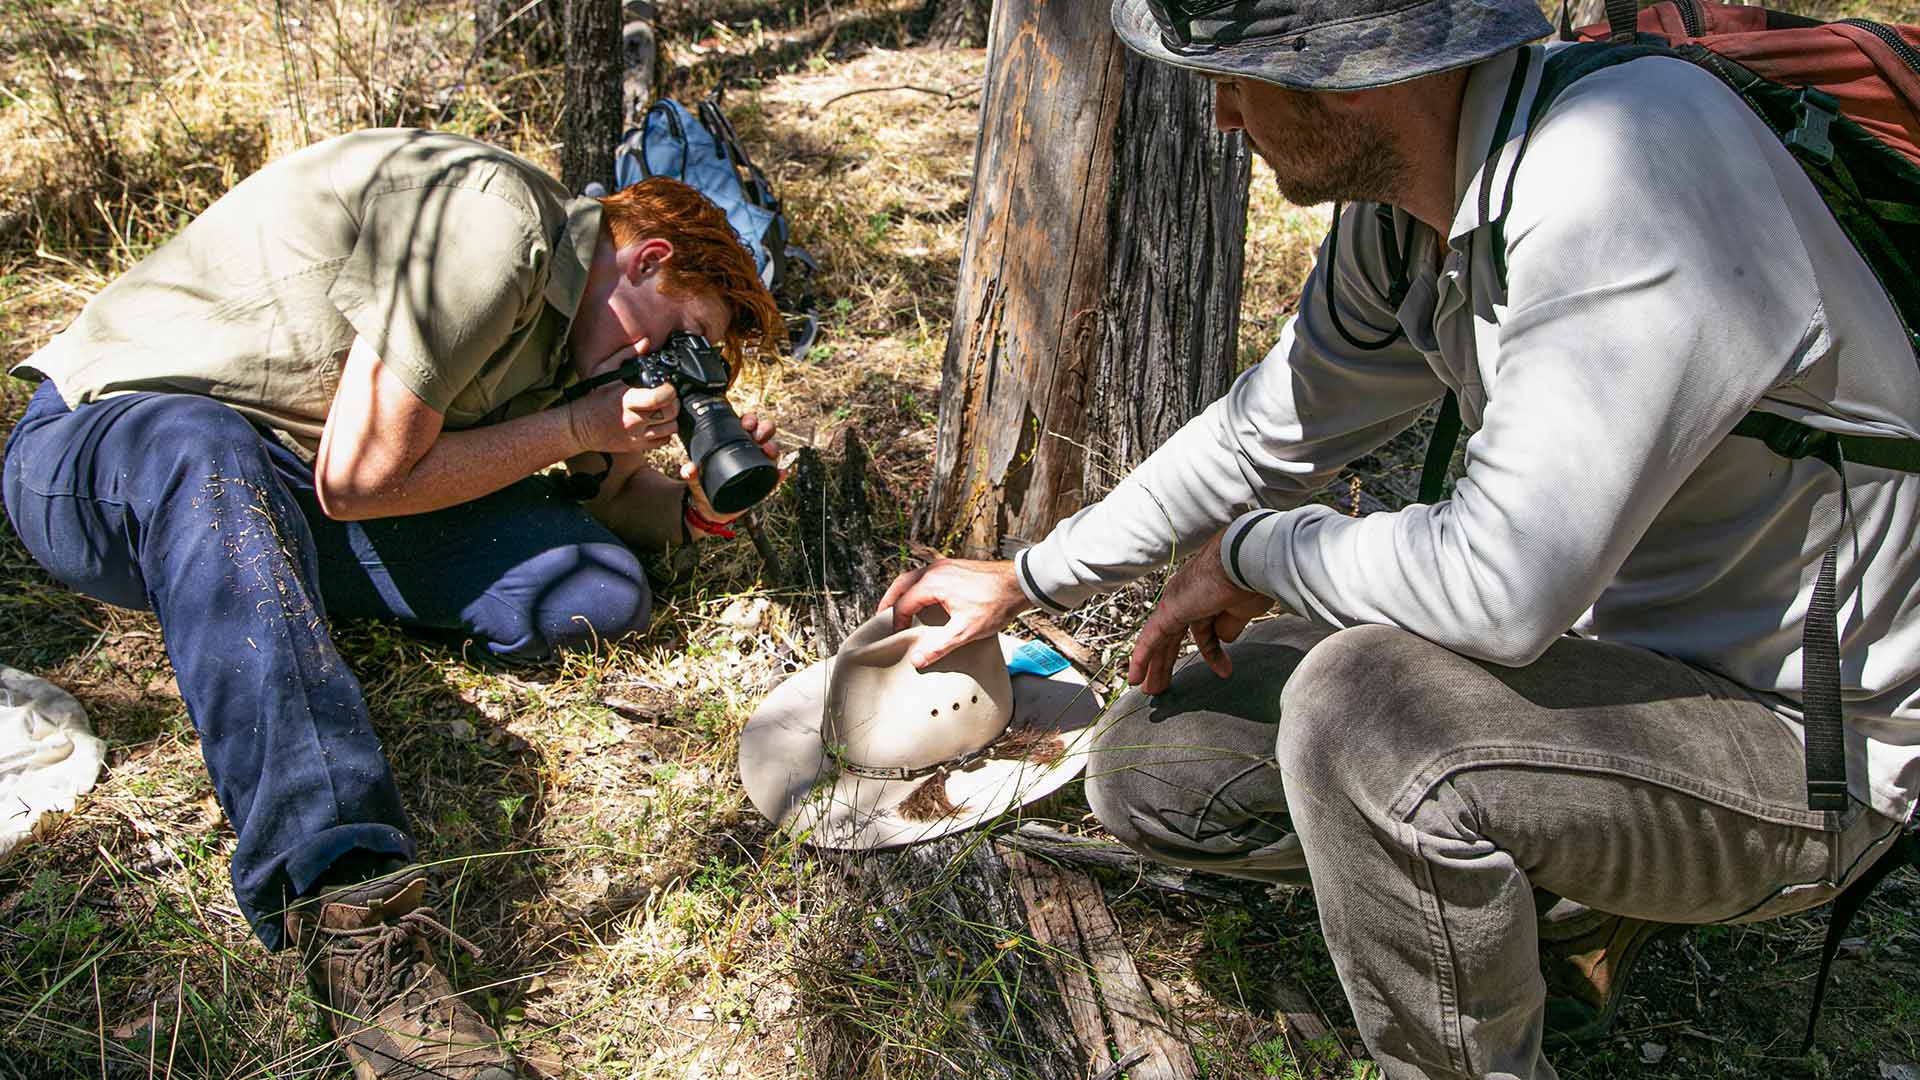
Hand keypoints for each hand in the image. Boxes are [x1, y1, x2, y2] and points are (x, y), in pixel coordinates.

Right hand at [566, 338, 679, 454]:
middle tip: (668, 397)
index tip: (668, 385)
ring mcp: (637, 436)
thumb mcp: (605, 371)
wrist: (579, 427)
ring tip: (663, 409)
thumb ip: (627, 354)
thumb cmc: (593, 398)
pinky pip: (663, 441)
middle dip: (674, 402)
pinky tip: (657, 422)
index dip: (669, 390)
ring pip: (671, 428)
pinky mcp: (638, 446)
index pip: (659, 398)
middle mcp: (634, 420)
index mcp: (628, 400)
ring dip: (672, 417)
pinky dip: (666, 431)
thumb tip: (645, 342)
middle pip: (671, 413)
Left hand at [682, 411, 781, 523]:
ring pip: (772, 451)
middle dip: (765, 429)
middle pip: (763, 433)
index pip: (746, 425)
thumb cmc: (704, 487)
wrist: (711, 509)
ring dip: (773, 448)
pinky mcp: (763, 482)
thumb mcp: (696, 479)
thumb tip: (689, 469)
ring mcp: (758, 466)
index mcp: (732, 443)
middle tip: (759, 435)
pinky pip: (774, 476)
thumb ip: (691, 474)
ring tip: (769, 452)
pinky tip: (781, 473)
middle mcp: (748, 451)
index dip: (750, 420)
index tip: (747, 423)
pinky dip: (780, 474)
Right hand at [877, 558, 1029, 668]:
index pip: (902, 604)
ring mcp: (945, 565)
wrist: (1020, 583)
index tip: (897, 637)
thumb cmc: (994, 605)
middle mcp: (934, 570)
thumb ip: (938, 647)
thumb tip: (916, 660)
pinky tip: (923, 599)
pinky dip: (917, 587)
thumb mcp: (965, 631)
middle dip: (889, 601)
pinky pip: (927, 575)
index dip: (896, 622)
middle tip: (881, 617)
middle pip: (901, 584)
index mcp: (932, 583)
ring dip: (903, 592)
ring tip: (899, 608)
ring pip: (913, 577)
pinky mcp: (955, 566)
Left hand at [1127, 533, 1273, 695]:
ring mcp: (1177, 602)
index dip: (1213, 653)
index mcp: (1210, 598)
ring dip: (1155, 666)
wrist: (1247, 562)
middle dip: (1168, 662)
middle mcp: (1189, 599)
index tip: (1223, 670)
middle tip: (1163, 685)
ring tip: (1150, 690)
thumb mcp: (1244, 610)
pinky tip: (1135, 677)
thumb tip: (1223, 638)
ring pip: (1160, 640)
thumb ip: (1230, 625)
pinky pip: (1151, 637)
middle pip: (1174, 638)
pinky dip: (1142, 658)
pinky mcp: (1169, 609)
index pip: (1205, 630)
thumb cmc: (1253, 580)